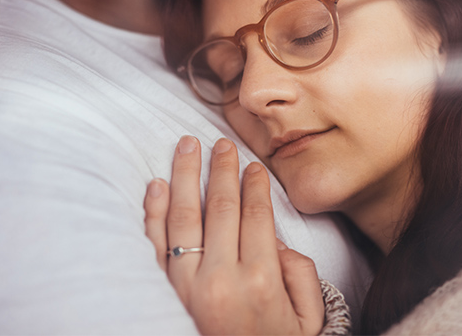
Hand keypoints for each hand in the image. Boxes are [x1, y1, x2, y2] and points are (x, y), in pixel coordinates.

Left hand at [144, 136, 323, 334]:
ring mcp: (185, 286)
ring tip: (187, 146)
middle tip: (221, 143)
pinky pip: (154, 244)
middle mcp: (220, 278)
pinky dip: (153, 211)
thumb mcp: (308, 318)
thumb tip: (275, 239)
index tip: (252, 165)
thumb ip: (300, 273)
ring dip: (184, 176)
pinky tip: (156, 184)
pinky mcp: (164, 293)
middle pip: (219, 208)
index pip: (255, 216)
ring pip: (183, 217)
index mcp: (261, 280)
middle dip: (221, 170)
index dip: (254, 185)